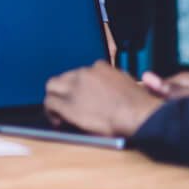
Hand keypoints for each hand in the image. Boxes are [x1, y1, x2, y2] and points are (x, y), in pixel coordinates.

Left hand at [43, 61, 161, 136]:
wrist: (137, 114)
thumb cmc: (138, 105)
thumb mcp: (128, 84)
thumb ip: (114, 82)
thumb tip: (110, 89)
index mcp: (100, 68)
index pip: (83, 72)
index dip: (81, 85)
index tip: (83, 94)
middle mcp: (84, 74)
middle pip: (64, 77)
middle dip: (65, 89)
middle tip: (68, 102)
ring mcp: (74, 88)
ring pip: (52, 86)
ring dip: (55, 97)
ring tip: (58, 111)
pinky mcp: (68, 104)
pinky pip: (50, 103)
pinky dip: (51, 111)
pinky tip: (57, 120)